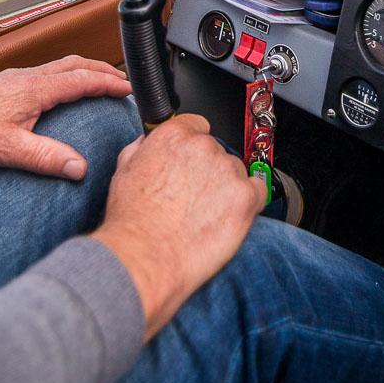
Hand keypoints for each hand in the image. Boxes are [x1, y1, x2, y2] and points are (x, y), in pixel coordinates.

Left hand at [0, 57, 131, 179]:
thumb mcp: (8, 149)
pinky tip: (59, 92)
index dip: (109, 83)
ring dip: (84, 70)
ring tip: (98, 82)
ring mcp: (18, 78)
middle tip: (122, 81)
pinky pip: (47, 72)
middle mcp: (31, 77)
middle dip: (102, 71)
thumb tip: (81, 168)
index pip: (83, 80)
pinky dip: (66, 75)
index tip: (129, 89)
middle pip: (76, 65)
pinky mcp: (7, 84)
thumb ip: (47, 158)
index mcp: (37, 88)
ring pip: (61, 66)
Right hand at [91, 113, 266, 339]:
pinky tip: (233, 216)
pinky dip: (250, 202)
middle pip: (216, 151)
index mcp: (174, 135)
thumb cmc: (133, 221)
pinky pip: (259, 191)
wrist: (146, 257)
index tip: (191, 164)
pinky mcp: (246, 197)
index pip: (197, 126)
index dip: (193, 148)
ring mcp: (227, 170)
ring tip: (205, 216)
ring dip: (226, 188)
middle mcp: (203, 146)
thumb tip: (148, 141)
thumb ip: (142, 147)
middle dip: (208, 172)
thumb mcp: (124, 170)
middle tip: (193, 198)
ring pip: (236, 172)